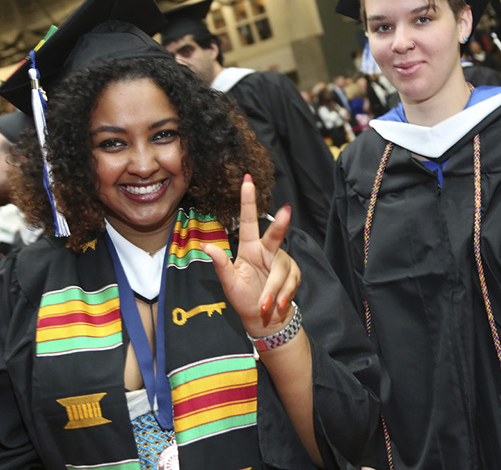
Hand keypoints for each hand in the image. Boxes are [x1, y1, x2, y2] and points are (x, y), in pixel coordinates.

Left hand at [204, 174, 300, 336]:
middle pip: (275, 236)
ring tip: (266, 305)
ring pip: (281, 269)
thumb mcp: (229, 283)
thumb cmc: (244, 298)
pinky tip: (278, 304)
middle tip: (286, 210)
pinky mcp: (294, 273)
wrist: (264, 320)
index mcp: (249, 248)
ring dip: (273, 289)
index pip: (248, 221)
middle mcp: (267, 251)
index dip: (248, 201)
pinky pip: (290, 281)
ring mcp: (282, 261)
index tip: (247, 181)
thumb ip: (221, 265)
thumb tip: (207, 247)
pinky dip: (282, 295)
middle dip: (281, 224)